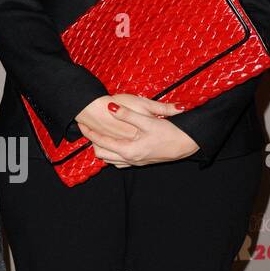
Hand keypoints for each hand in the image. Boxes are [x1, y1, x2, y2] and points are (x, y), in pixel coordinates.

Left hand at [74, 93, 198, 167]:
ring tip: (98, 137)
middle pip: (102, 154)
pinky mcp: (142, 161)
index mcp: (129, 150)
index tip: (81, 124)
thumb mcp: (148, 120)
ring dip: (103, 149)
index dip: (89, 133)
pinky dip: (113, 154)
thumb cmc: (170, 132)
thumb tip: (110, 107)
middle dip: (93, 142)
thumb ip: (128, 115)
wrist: (188, 144)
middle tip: (87, 130)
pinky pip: (120, 161)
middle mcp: (130, 159)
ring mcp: (136, 162)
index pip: (101, 142)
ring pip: (110, 160)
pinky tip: (115, 146)